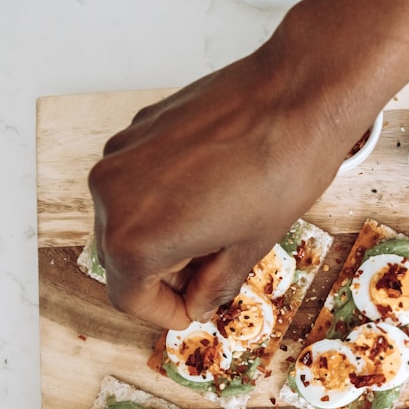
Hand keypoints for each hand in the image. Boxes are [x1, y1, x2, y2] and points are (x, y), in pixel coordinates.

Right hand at [88, 44, 360, 329]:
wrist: (296, 96)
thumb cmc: (281, 171)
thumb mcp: (249, 247)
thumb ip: (212, 285)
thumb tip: (195, 303)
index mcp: (134, 237)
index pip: (128, 297)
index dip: (164, 312)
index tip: (190, 310)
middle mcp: (113, 194)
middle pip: (120, 256)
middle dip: (162, 274)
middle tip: (208, 274)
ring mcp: (122, 153)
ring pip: (127, 214)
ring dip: (162, 232)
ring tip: (216, 228)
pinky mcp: (139, 126)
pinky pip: (139, 177)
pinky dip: (164, 195)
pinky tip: (210, 190)